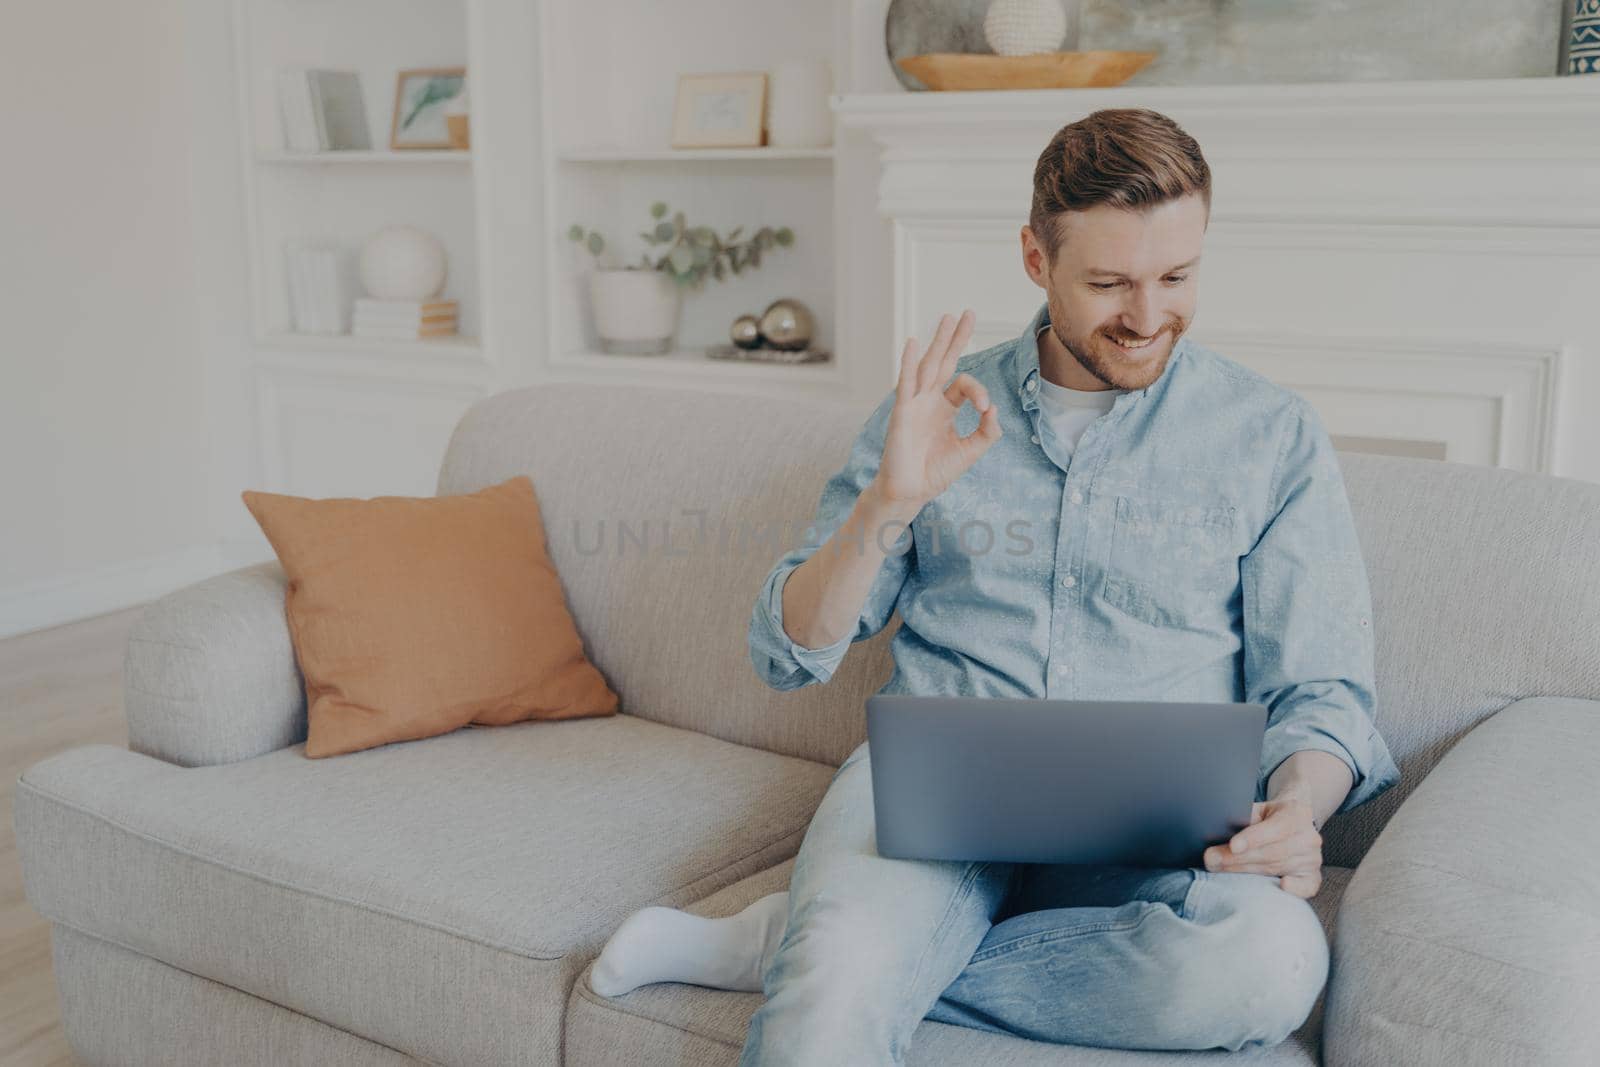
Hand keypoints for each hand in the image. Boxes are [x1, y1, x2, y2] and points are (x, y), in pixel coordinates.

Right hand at [871, 310, 1001, 506]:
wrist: (911, 492)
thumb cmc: (934, 473)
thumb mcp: (970, 451)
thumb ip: (987, 432)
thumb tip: (994, 410)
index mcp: (944, 409)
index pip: (963, 386)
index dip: (980, 393)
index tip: (986, 411)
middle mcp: (928, 401)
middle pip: (944, 362)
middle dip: (956, 338)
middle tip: (967, 313)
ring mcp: (914, 404)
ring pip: (928, 365)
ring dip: (938, 341)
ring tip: (948, 317)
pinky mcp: (902, 413)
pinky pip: (906, 383)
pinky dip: (908, 362)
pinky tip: (912, 342)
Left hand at [1202, 795, 1323, 898]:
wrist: (1296, 822)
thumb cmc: (1271, 817)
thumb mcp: (1260, 809)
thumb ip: (1245, 816)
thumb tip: (1218, 828)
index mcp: (1296, 814)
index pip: (1274, 828)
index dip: (1253, 838)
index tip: (1233, 846)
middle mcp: (1309, 837)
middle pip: (1272, 852)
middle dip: (1238, 858)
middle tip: (1212, 860)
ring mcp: (1312, 859)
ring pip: (1277, 867)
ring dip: (1246, 871)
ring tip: (1221, 868)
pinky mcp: (1312, 876)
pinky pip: (1307, 887)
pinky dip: (1296, 889)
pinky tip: (1282, 886)